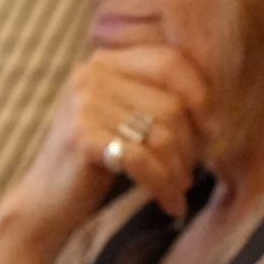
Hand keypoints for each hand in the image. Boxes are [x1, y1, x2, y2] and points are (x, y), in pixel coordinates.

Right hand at [2, 44, 213, 226]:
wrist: (47, 199)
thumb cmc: (97, 160)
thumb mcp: (125, 118)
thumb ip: (157, 100)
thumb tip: (215, 113)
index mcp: (106, 61)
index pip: (169, 61)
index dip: (200, 94)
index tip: (212, 129)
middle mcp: (92, 74)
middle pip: (171, 104)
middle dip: (190, 147)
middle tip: (189, 174)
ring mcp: (84, 104)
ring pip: (161, 134)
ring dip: (178, 170)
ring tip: (178, 189)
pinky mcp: (82, 136)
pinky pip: (142, 159)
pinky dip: (162, 185)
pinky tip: (168, 203)